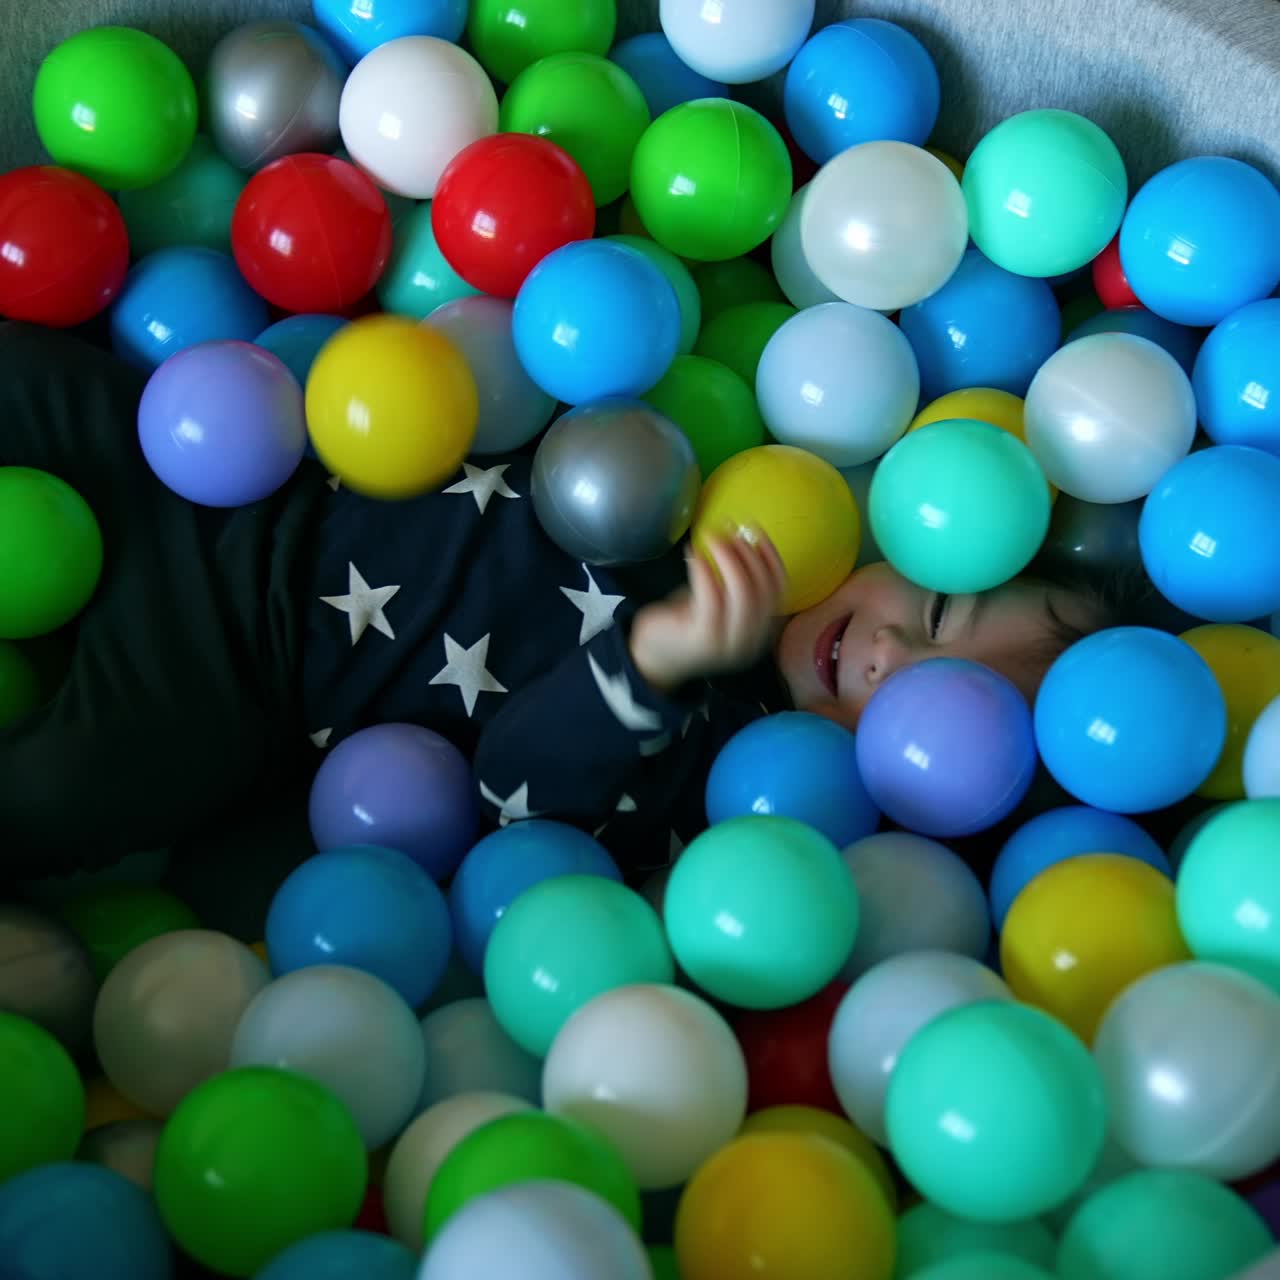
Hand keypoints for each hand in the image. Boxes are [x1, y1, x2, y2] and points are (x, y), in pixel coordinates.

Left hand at [629, 530, 787, 692]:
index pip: (780, 588)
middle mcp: (752, 639)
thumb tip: (740, 535)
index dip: (771, 555)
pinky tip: (694, 555)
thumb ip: (734, 578)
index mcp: (762, 629)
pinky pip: (712, 598)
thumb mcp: (719, 599)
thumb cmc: (688, 621)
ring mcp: (729, 642)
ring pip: (744, 594)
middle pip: (765, 590)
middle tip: (728, 531)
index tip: (755, 530)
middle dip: (749, 553)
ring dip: (729, 558)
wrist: (655, 655)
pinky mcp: (703, 638)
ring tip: (711, 538)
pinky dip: (705, 571)